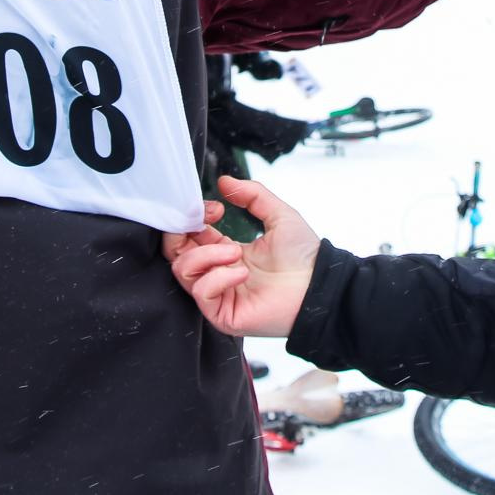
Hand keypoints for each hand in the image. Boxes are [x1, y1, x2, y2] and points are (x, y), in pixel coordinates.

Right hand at [162, 175, 321, 337]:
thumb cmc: (303, 256)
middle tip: (204, 223)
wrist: (318, 287)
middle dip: (183, 232)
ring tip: (236, 253)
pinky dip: (218, 278)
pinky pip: (202, 292)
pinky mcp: (222, 314)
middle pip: (175, 253)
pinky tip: (241, 273)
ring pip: (183, 270)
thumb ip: (252, 195)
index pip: (190, 234)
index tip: (217, 209)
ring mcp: (218, 294)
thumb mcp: (278, 214)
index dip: (194, 217)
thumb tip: (224, 181)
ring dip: (206, 255)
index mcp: (227, 251)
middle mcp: (218, 272)